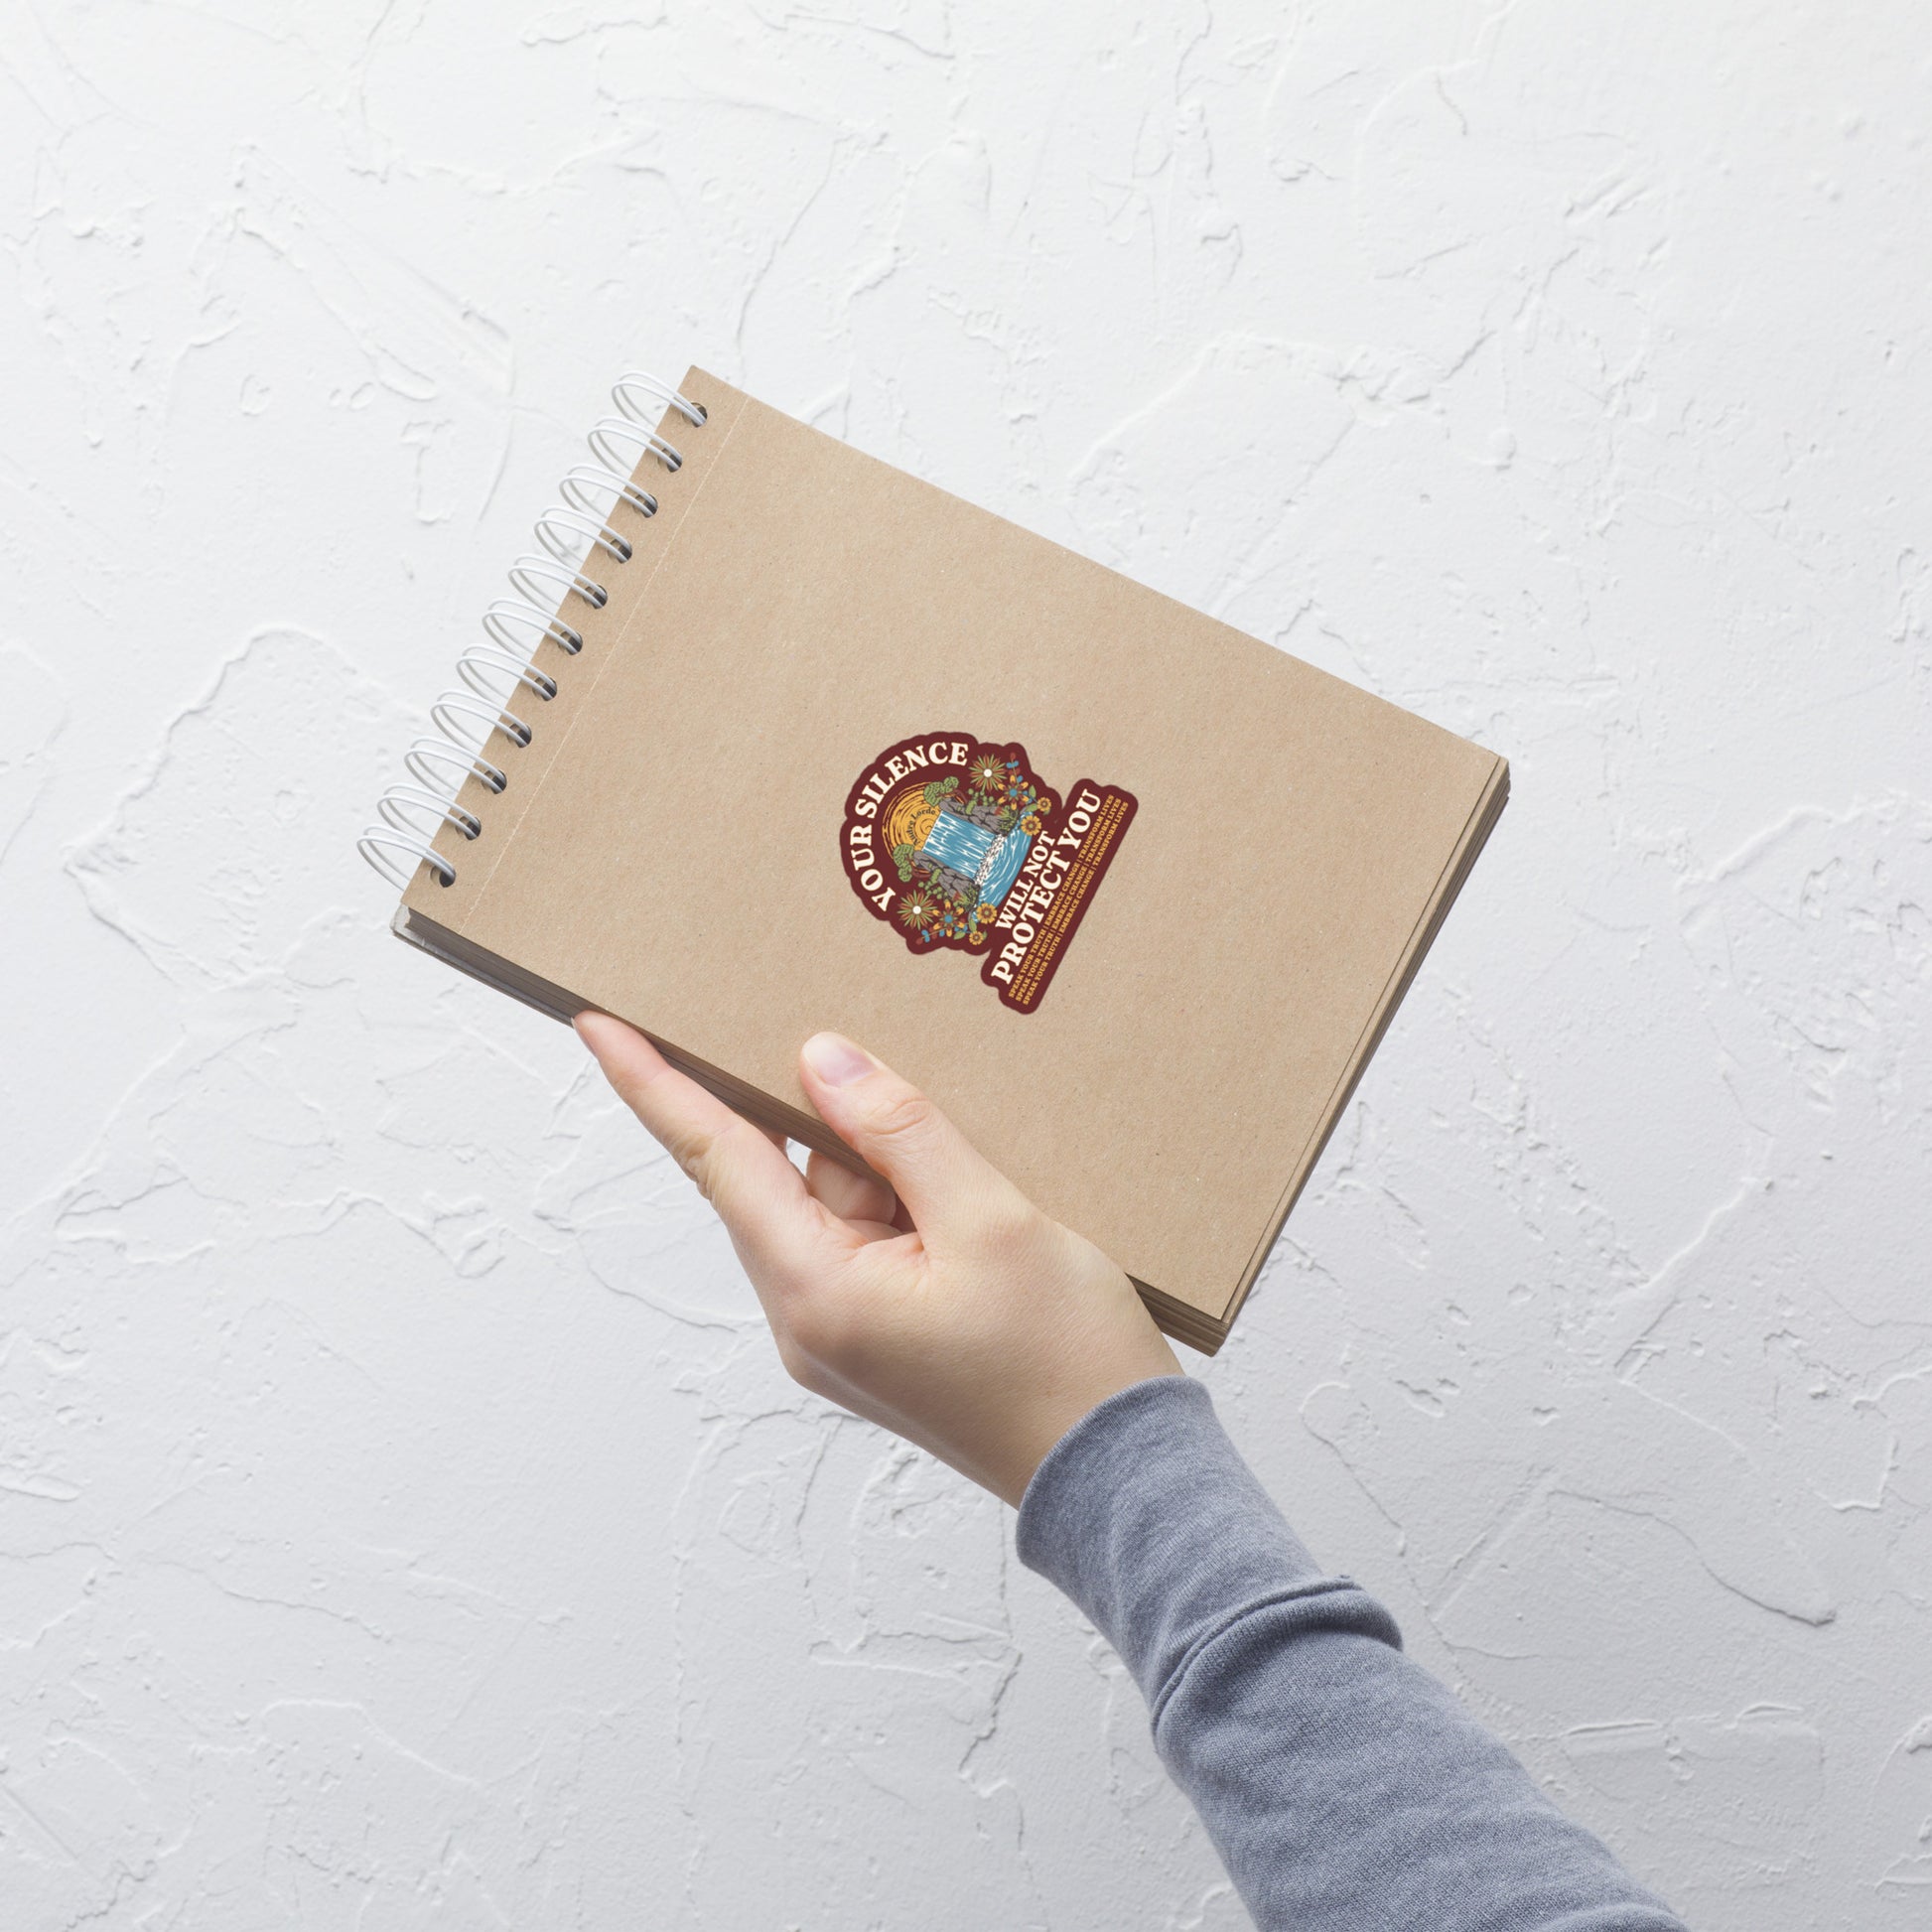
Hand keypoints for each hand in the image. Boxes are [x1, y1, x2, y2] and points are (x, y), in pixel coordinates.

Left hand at [575, 1016, 1181, 1505]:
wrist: (1122, 1480)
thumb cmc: (1065, 1363)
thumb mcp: (991, 1220)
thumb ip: (899, 1132)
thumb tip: (820, 1061)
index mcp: (816, 1292)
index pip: (717, 1160)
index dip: (655, 1086)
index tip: (599, 1024)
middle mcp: (809, 1319)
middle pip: (783, 1176)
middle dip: (824, 1113)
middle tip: (857, 1041)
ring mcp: (845, 1335)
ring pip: (836, 1204)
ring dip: (887, 1161)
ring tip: (973, 1155)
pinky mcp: (885, 1339)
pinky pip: (871, 1239)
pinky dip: (906, 1199)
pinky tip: (969, 1184)